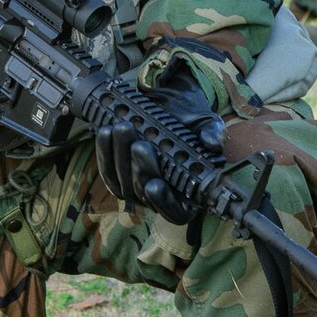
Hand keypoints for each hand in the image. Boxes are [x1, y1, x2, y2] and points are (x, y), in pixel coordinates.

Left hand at [95, 59, 223, 222]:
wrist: (168, 104)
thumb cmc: (191, 120)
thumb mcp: (206, 123)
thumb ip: (212, 133)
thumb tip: (211, 144)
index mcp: (188, 194)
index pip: (175, 212)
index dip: (164, 203)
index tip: (155, 184)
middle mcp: (161, 197)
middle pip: (144, 195)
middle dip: (140, 169)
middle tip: (139, 144)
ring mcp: (136, 188)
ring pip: (123, 184)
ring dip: (119, 157)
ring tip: (122, 129)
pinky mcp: (117, 176)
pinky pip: (107, 171)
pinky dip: (105, 151)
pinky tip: (106, 132)